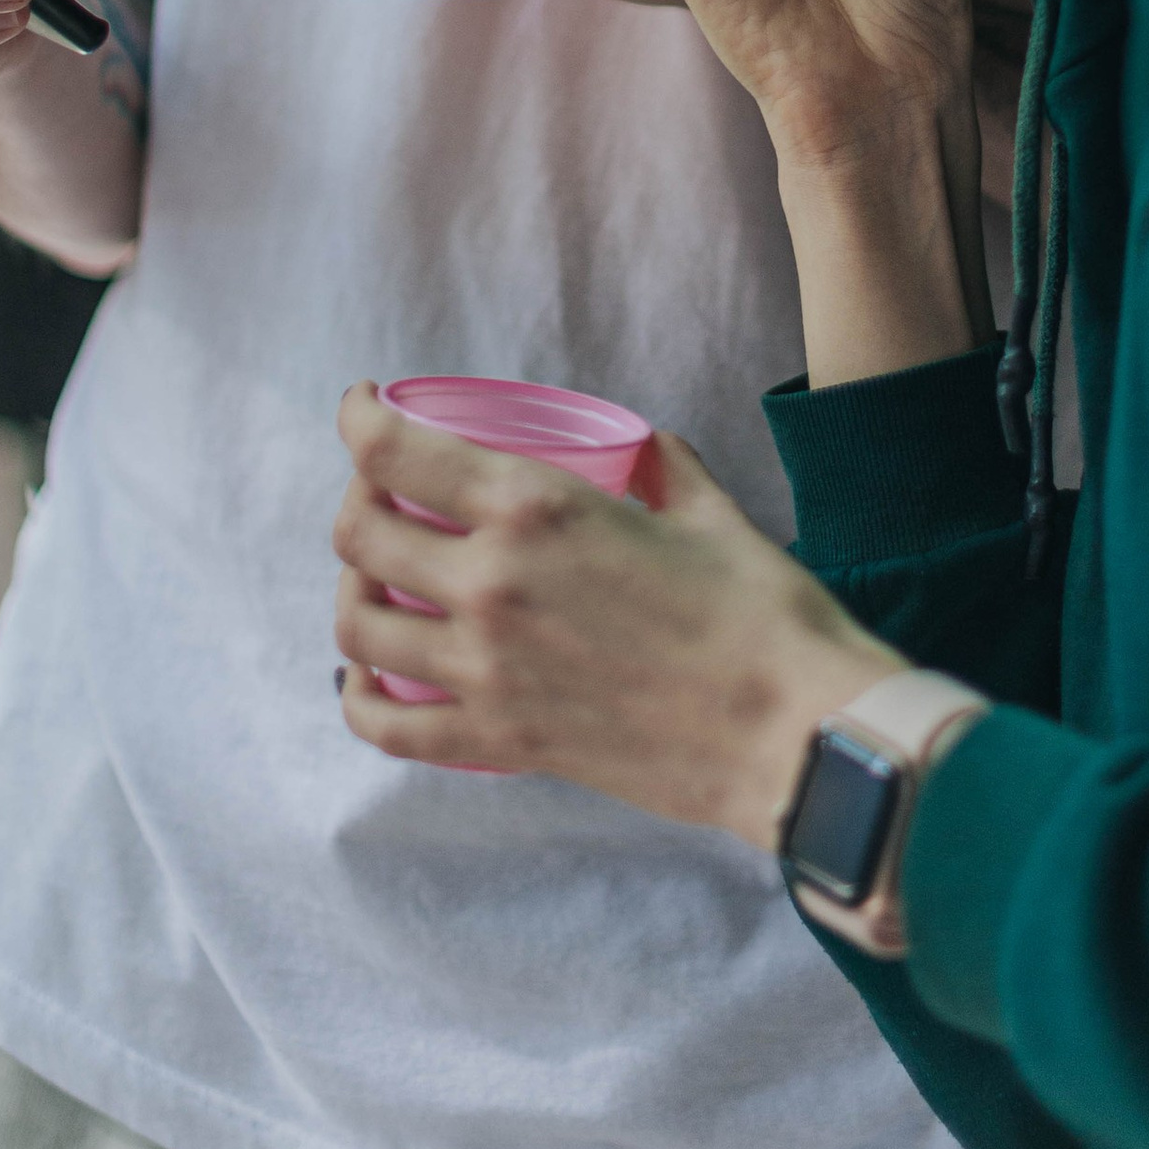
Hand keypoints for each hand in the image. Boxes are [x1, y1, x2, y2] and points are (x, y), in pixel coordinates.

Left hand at [330, 385, 898, 839]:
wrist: (794, 734)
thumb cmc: (762, 615)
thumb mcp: (708, 511)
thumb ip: (659, 467)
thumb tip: (638, 449)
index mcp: (535, 508)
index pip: (394, 452)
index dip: (358, 419)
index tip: (362, 407)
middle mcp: (490, 584)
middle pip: (359, 535)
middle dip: (356, 501)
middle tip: (381, 494)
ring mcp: (487, 670)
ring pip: (358, 628)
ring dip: (355, 592)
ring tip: (380, 581)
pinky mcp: (501, 741)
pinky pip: (387, 727)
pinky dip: (361, 697)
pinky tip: (372, 676)